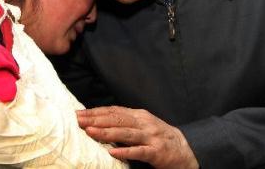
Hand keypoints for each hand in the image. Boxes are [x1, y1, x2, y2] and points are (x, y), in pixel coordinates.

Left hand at [77, 106, 198, 168]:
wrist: (185, 149)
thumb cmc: (159, 137)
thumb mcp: (142, 125)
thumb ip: (125, 122)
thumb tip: (100, 120)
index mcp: (139, 115)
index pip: (114, 111)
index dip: (96, 112)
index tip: (79, 113)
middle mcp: (144, 123)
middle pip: (117, 119)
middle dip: (96, 119)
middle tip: (79, 120)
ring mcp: (151, 137)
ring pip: (126, 133)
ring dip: (107, 132)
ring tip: (90, 132)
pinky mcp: (156, 152)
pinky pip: (139, 152)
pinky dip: (126, 152)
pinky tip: (113, 153)